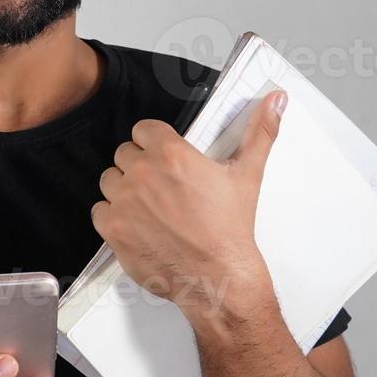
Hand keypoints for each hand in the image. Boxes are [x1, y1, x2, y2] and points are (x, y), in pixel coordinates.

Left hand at [90, 89, 287, 317]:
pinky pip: (99, 210)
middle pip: (125, 154)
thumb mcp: (248, 174)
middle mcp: (143, 173)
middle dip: (140, 167)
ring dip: (124, 190)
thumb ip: (260, 131)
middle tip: (162, 188)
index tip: (164, 159)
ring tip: (149, 207)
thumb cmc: (230, 230)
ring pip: (110, 181)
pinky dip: (113, 217)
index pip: (143, 130)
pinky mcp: (113, 228)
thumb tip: (276, 99)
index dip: (154, 144)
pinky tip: (137, 225)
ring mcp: (125, 201)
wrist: (218, 278)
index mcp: (171, 153)